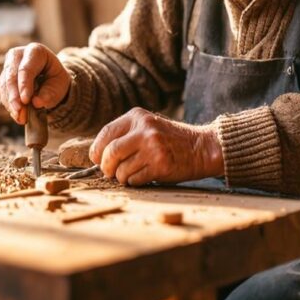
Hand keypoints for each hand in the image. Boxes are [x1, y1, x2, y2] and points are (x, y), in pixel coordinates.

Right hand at [0, 43, 71, 123]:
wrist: (50, 78)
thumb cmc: (55, 79)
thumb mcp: (59, 85)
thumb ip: (49, 93)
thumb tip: (36, 103)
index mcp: (35, 51)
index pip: (26, 68)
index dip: (24, 84)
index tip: (26, 100)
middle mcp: (18, 55)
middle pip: (12, 75)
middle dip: (14, 96)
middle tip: (20, 112)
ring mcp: (8, 66)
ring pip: (5, 85)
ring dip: (11, 103)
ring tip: (20, 117)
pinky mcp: (4, 78)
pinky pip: (3, 92)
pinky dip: (9, 105)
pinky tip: (16, 114)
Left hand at [89, 108, 223, 185]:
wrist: (202, 148)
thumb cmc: (171, 141)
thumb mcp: (148, 127)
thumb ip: (126, 135)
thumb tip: (97, 156)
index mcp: (138, 116)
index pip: (106, 133)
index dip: (97, 150)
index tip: (97, 160)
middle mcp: (145, 130)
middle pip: (110, 153)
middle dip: (106, 167)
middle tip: (110, 173)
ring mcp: (154, 147)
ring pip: (121, 170)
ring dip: (123, 177)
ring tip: (132, 174)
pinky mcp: (161, 165)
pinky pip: (135, 180)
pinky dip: (135, 182)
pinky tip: (144, 177)